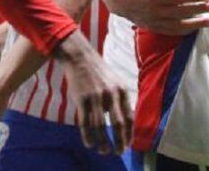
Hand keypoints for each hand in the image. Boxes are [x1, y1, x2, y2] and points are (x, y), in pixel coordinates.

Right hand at [56, 32, 132, 154]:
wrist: (79, 57)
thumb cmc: (97, 71)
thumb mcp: (114, 82)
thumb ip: (119, 100)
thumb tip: (123, 122)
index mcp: (122, 90)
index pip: (129, 117)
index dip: (128, 134)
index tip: (126, 146)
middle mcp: (111, 94)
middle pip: (118, 124)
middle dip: (119, 141)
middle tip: (118, 152)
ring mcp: (96, 97)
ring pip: (100, 126)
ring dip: (103, 142)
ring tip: (104, 151)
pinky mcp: (82, 99)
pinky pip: (85, 123)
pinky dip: (88, 136)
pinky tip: (90, 143)